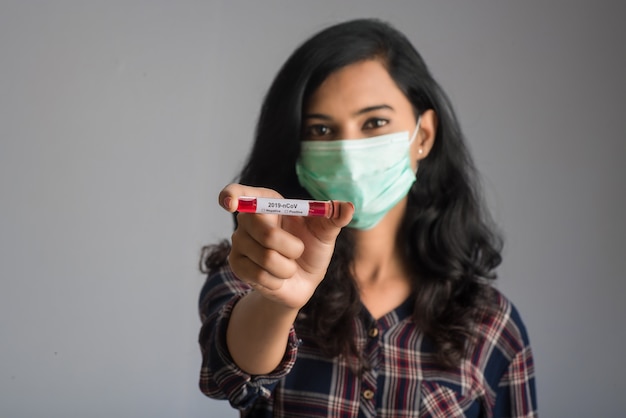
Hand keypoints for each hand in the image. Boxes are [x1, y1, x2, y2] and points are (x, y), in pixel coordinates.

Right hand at [219, 183, 353, 309]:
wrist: (303, 282)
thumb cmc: (312, 248)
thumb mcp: (325, 232)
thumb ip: (334, 217)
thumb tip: (348, 207)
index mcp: (267, 202)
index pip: (241, 193)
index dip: (232, 195)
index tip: (229, 202)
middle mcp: (247, 219)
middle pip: (265, 232)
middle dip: (292, 247)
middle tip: (297, 250)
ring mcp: (239, 242)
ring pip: (266, 257)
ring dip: (288, 267)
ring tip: (289, 265)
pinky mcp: (236, 265)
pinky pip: (259, 274)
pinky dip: (278, 279)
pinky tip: (278, 277)